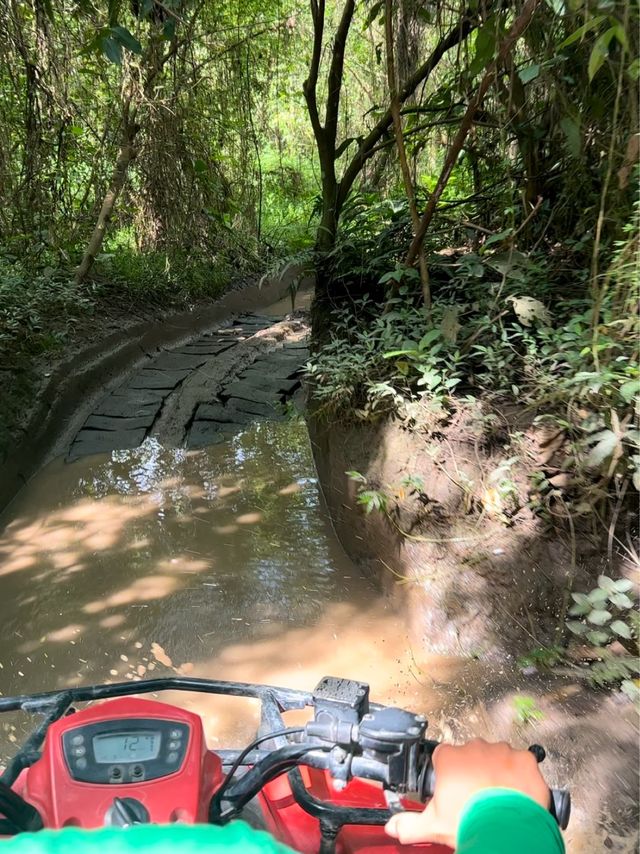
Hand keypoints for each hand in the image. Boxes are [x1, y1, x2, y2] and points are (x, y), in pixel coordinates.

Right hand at [385, 738, 550, 847]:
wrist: (507, 831)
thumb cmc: (470, 822)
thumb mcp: (433, 826)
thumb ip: (409, 824)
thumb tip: (393, 827)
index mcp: (450, 758)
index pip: (444, 757)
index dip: (449, 774)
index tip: (454, 789)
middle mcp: (474, 748)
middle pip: (471, 755)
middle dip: (474, 771)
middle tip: (477, 796)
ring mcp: (501, 751)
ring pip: (497, 755)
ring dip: (498, 770)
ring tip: (499, 797)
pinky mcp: (524, 758)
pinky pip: (522, 761)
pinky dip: (521, 774)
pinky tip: (518, 792)